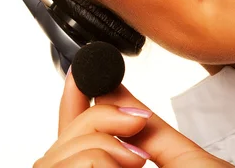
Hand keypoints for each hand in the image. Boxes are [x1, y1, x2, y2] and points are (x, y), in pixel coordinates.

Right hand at [33, 70, 234, 167]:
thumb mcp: (183, 162)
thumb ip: (147, 128)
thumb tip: (113, 87)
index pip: (75, 140)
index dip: (71, 105)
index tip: (81, 76)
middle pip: (56, 148)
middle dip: (92, 123)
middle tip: (135, 124)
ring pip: (50, 162)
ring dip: (93, 148)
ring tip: (136, 161)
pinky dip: (91, 162)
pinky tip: (125, 167)